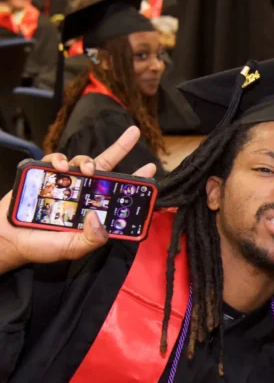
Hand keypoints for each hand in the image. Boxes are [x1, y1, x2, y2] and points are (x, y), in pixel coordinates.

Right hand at [0, 127, 156, 274]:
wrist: (8, 239)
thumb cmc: (43, 246)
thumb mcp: (73, 248)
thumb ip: (90, 239)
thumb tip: (98, 218)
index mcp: (94, 209)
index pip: (119, 191)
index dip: (135, 180)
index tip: (151, 167)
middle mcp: (83, 192)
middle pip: (106, 167)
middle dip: (121, 147)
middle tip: (134, 134)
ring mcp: (64, 182)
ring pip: (83, 162)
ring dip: (88, 160)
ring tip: (88, 170)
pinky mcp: (43, 175)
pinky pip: (55, 161)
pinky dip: (60, 159)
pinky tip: (61, 167)